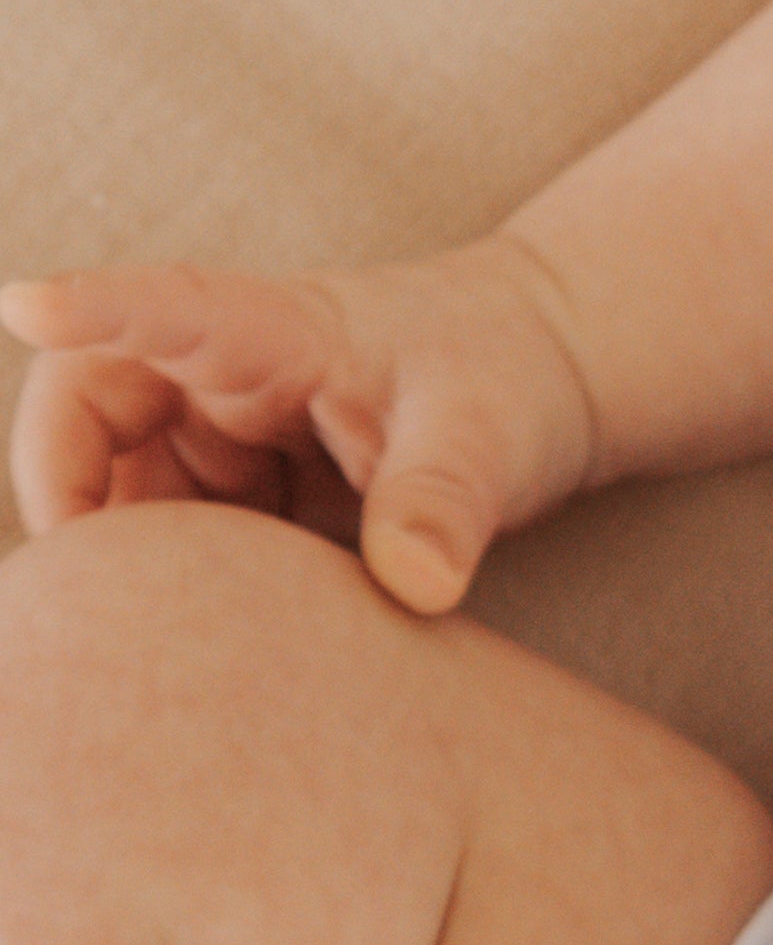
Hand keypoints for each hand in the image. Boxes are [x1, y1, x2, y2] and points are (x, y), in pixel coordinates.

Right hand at [0, 246, 603, 609]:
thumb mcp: (488, 435)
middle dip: (69, 495)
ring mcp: (222, 437)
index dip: (93, 306)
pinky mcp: (240, 495)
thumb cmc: (508, 376)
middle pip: (88, 414)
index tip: (25, 303)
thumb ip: (444, 502)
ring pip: (124, 495)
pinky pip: (181, 545)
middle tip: (96, 595)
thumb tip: (415, 584)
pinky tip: (237, 642)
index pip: (167, 308)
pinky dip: (191, 591)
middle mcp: (222, 376)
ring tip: (191, 630)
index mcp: (275, 331)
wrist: (548, 383)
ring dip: (138, 560)